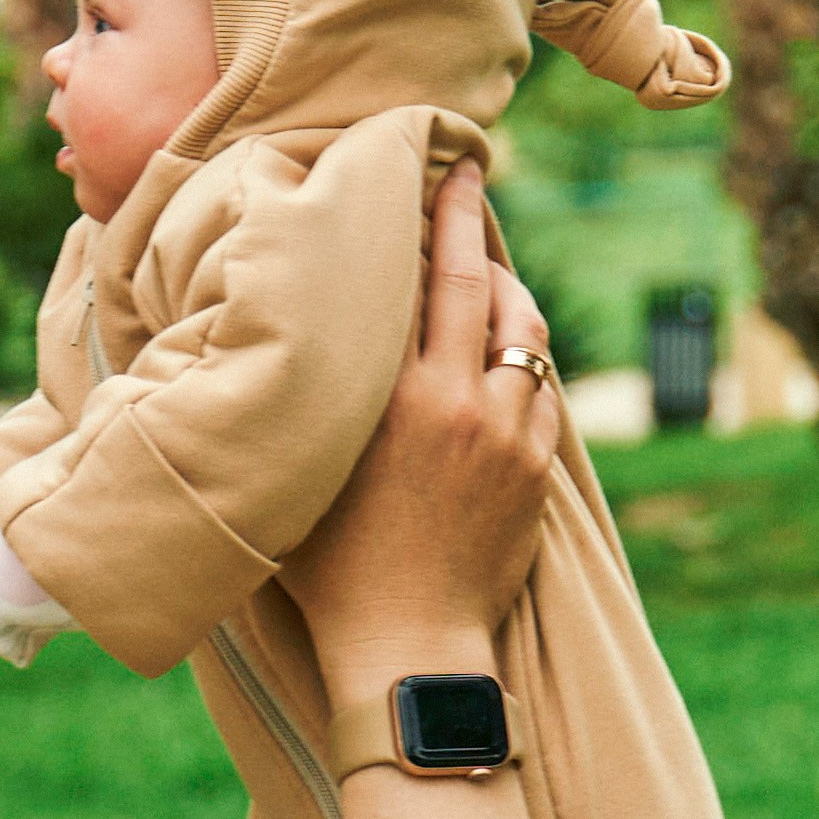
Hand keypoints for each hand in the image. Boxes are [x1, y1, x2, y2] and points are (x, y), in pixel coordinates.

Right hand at [277, 163, 560, 693]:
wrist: (408, 646)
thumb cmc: (329, 571)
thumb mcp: (300, 476)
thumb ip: (304, 406)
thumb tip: (276, 351)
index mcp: (398, 398)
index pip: (422, 282)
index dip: (430, 221)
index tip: (435, 172)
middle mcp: (461, 403)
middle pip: (479, 287)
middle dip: (471, 223)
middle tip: (469, 177)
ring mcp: (508, 437)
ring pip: (525, 335)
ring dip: (508, 293)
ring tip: (489, 269)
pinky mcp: (535, 472)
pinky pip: (542, 391)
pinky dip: (526, 358)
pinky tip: (509, 351)